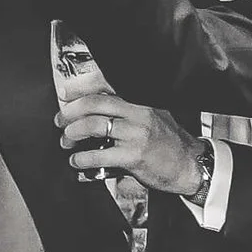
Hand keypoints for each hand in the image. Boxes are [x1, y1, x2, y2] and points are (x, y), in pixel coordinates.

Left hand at [58, 93, 203, 198]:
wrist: (190, 165)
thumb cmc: (170, 143)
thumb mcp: (154, 114)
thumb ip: (130, 108)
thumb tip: (97, 107)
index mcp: (141, 100)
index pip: (106, 86)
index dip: (81, 88)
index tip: (65, 94)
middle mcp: (138, 113)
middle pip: (95, 104)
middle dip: (71, 112)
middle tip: (61, 121)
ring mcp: (136, 134)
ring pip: (94, 126)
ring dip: (73, 134)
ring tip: (67, 141)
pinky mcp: (133, 156)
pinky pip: (99, 154)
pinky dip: (82, 158)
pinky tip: (77, 161)